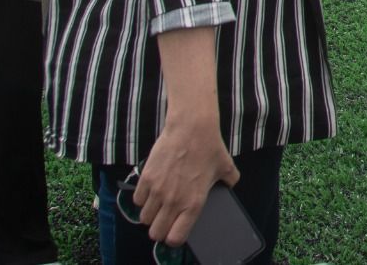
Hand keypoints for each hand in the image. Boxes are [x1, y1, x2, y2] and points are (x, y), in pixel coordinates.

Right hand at [132, 115, 238, 246]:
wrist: (192, 128)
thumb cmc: (210, 148)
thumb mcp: (226, 167)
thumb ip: (229, 182)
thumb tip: (230, 186)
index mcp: (193, 203)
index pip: (175, 237)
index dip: (174, 238)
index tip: (175, 232)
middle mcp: (174, 201)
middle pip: (155, 233)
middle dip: (160, 229)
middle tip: (165, 220)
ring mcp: (158, 191)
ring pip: (144, 218)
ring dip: (150, 214)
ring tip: (158, 204)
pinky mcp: (146, 179)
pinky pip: (136, 201)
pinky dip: (142, 199)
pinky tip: (151, 191)